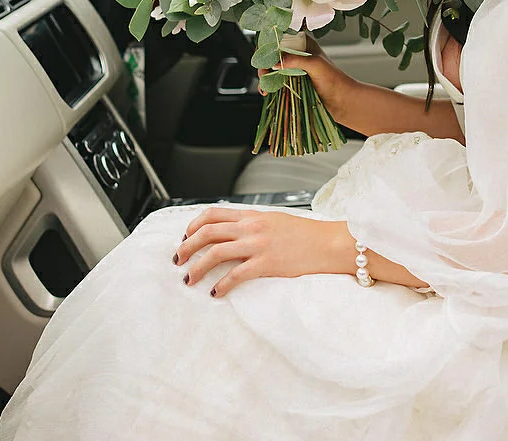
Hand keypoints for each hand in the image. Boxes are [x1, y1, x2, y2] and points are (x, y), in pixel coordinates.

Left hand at [173, 207, 347, 297]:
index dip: (193, 225)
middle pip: (208, 232)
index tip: (185, 237)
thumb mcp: (275, 221)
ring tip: (190, 279)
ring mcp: (258, 245)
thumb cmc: (305, 235)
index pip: (213, 213)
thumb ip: (253, 224)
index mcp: (252, 215)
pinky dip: (221, 285)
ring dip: (197, 267)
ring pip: (216, 252)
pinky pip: (236, 274)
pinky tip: (216, 293)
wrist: (328, 243)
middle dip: (187, 246)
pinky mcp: (267, 263)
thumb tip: (233, 233)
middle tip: (178, 260)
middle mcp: (252, 227)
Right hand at [261, 33, 355, 107]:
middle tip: (264, 74)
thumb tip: (276, 62)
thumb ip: (296, 60)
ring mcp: (292, 69)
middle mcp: (296, 54)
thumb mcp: (315, 65)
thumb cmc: (334, 79)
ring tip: (265, 86)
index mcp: (303, 43)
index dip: (268, 42)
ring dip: (264, 76)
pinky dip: (268, 86)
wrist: (341, 101)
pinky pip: (274, 81)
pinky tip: (267, 92)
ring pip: (271, 68)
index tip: (262, 53)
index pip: (280, 36)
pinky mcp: (290, 82)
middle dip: (264, 62)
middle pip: (271, 53)